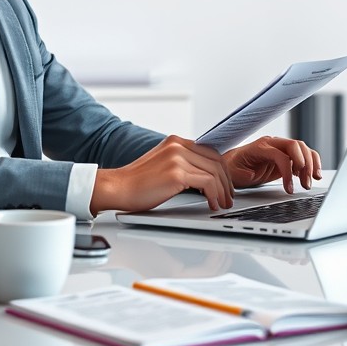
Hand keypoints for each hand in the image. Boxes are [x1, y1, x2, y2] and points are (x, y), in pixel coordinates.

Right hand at [91, 136, 233, 213]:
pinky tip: (212, 204)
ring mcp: (177, 158)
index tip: (225, 183)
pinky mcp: (176, 173)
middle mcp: (177, 145)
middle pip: (216, 160)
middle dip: (226, 181)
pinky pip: (207, 182)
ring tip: (223, 203)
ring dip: (223, 190)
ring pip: (215, 172)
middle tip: (228, 196)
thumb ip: (181, 163)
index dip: (222, 169)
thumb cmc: (137, 182)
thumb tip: (203, 175)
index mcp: (175, 141)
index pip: (210, 151)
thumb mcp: (162, 164)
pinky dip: (214, 195)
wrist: (118, 188)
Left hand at [222, 136, 320, 193]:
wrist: (235, 164)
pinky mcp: (287, 155)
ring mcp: (281, 148)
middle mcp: (272, 144)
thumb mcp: (235, 173)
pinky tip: (314, 175)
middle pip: (295, 146)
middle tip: (305, 184)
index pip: (280, 155)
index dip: (287, 171)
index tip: (289, 188)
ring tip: (310, 182)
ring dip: (311, 165)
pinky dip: (312, 163)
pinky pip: (304, 155)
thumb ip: (243, 173)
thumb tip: (252, 174)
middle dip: (304, 165)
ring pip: (303, 149)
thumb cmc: (235, 168)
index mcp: (260, 147)